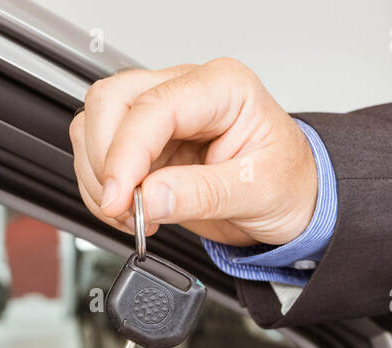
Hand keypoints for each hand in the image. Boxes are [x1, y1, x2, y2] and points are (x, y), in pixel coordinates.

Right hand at [69, 59, 316, 245]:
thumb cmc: (289, 183)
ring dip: (99, 175)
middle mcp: (186, 92)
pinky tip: (131, 211)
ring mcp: (162, 116)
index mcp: (222, 88)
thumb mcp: (257, 192)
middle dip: (106, 161)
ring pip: (96, 124)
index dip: (125, 154)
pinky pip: (102, 154)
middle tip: (123, 209)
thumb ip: (200, 194)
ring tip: (132, 215)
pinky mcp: (148, 145)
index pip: (152, 107)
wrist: (295, 201)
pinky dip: (102, 187)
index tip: (120, 199)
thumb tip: (148, 198)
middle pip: (110, 102)